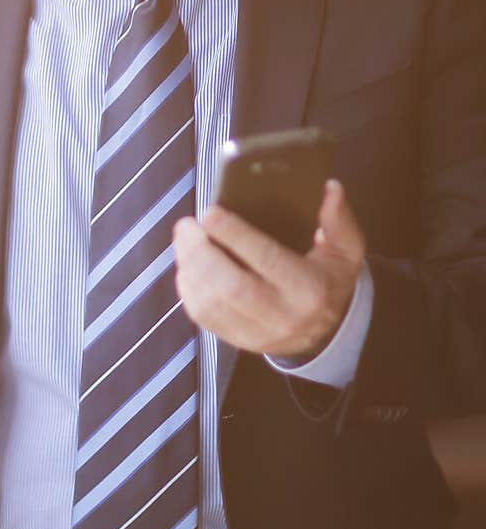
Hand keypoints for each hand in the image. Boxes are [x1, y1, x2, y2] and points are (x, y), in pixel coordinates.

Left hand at [171, 179, 365, 360]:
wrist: (328, 333)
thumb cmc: (330, 280)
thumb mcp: (345, 251)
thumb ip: (338, 220)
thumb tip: (330, 187)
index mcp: (309, 289)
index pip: (268, 260)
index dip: (236, 236)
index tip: (210, 212)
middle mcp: (282, 315)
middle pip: (231, 288)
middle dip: (201, 253)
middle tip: (187, 225)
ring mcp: (257, 333)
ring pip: (211, 304)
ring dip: (189, 268)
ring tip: (183, 239)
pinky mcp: (237, 340)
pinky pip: (203, 317)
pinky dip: (187, 289)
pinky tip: (185, 265)